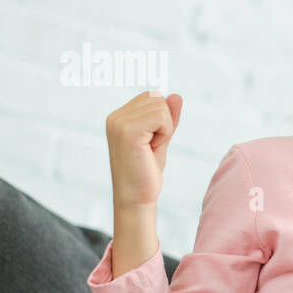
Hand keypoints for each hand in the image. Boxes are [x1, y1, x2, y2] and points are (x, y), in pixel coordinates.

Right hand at [106, 90, 183, 208]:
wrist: (137, 197)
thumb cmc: (146, 171)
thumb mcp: (161, 138)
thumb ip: (168, 117)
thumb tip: (176, 95)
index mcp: (119, 116)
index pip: (152, 97)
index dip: (162, 120)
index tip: (151, 142)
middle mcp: (115, 116)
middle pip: (157, 98)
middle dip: (165, 123)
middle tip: (152, 147)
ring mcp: (119, 122)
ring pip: (161, 107)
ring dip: (165, 130)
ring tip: (150, 149)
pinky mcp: (128, 130)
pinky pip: (161, 116)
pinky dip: (165, 133)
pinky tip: (152, 149)